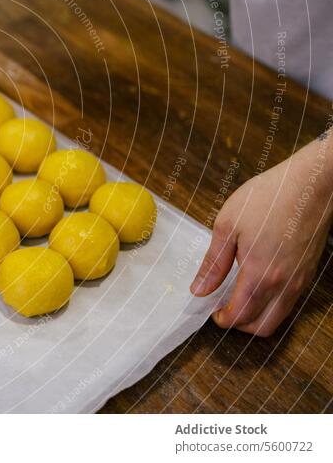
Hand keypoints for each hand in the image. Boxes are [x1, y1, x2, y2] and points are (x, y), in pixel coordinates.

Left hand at [190, 139, 332, 335]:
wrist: (311, 183)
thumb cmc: (267, 198)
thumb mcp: (227, 226)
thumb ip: (213, 263)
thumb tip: (198, 290)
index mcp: (261, 274)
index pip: (241, 315)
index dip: (222, 319)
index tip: (210, 311)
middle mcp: (284, 284)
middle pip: (262, 327)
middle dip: (239, 324)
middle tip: (222, 308)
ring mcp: (300, 280)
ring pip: (279, 318)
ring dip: (256, 317)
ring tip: (236, 297)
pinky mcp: (308, 272)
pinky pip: (289, 302)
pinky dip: (271, 305)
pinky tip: (256, 285)